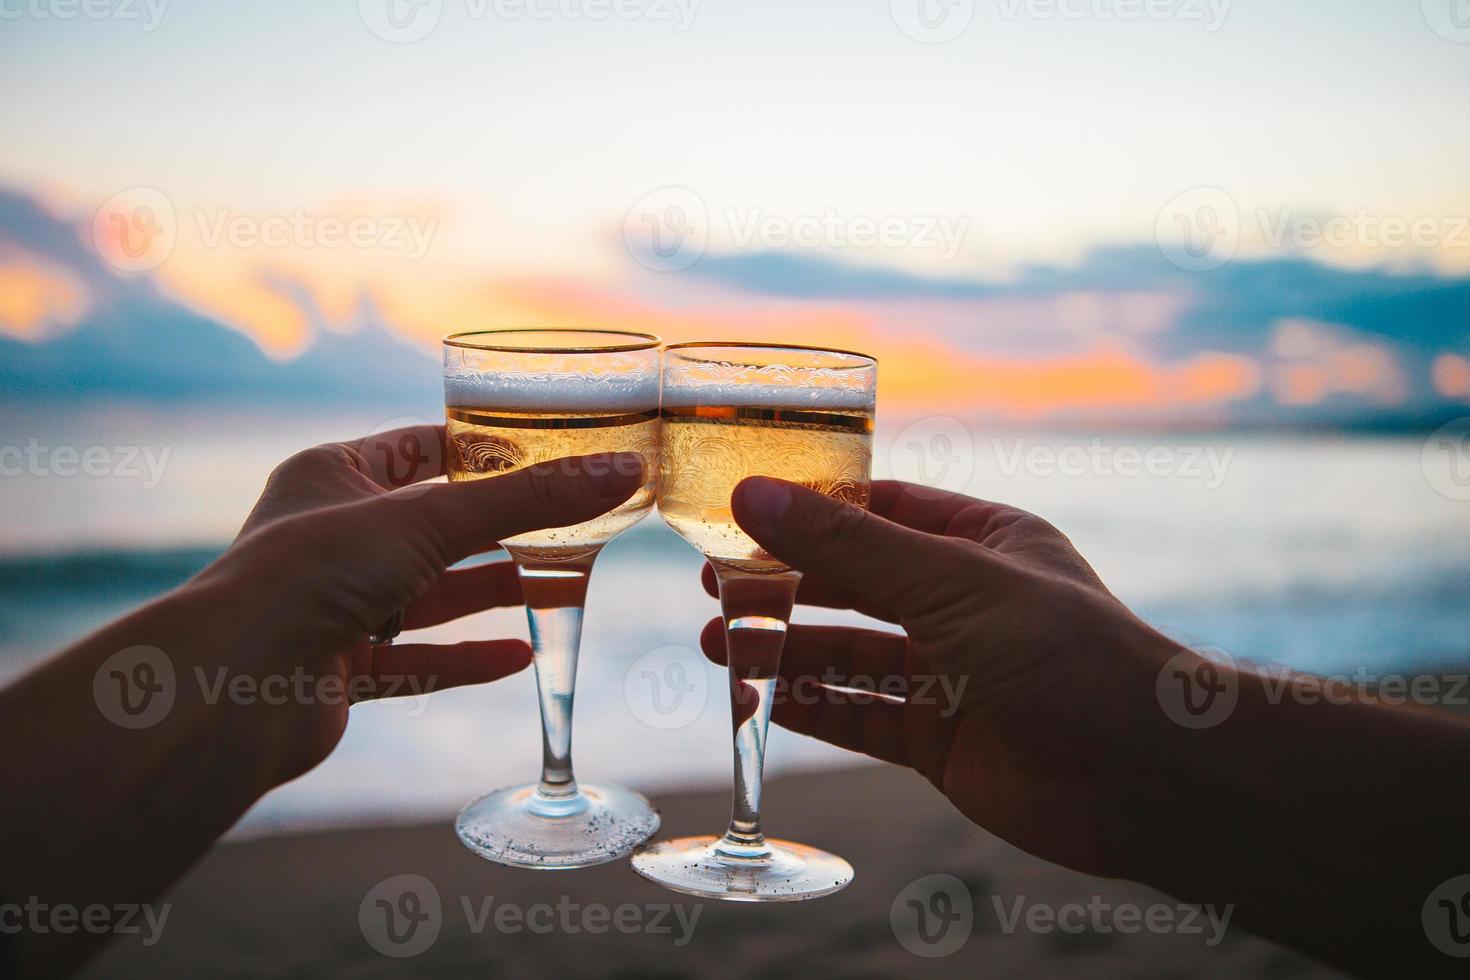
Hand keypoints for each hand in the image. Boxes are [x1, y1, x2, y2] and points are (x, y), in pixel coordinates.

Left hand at [196, 426, 643, 786]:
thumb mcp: (433, 520)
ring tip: (562, 586)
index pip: (420, 450)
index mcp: (333, 476)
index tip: (548, 456)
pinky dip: (467, 658)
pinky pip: (417, 661)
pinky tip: (520, 656)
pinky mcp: (341, 668)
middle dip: (505, 531)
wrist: (232, 686)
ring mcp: (335, 606)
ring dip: (493, 593)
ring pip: (431, 597)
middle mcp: (331, 538)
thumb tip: (622, 472)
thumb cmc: (311, 575)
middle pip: (436, 527)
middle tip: (573, 524)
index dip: (483, 452)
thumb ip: (531, 502)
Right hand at [700, 478, 1178, 878]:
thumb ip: (846, 545)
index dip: (811, 510)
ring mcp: (952, 674)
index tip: (741, 511)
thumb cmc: (1065, 650)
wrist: (1141, 773)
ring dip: (786, 649)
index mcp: (981, 541)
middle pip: (855, 584)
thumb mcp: (948, 579)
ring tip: (718, 643)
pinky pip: (861, 716)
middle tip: (712, 584)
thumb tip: (753, 495)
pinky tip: (758, 698)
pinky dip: (811, 708)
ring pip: (851, 654)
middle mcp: (965, 603)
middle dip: (786, 584)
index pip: (881, 509)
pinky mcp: (941, 739)